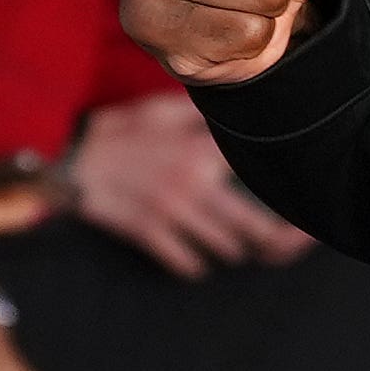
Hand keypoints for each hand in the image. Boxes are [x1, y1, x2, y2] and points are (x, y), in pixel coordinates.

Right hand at [62, 93, 309, 276]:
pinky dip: (195, 265)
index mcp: (200, 151)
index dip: (283, 194)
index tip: (300, 208)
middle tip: (287, 245)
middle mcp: (194, 183)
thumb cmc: (116, 132)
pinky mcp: (150, 232)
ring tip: (237, 247)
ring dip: (233, 249)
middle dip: (276, 240)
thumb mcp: (158, 111)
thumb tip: (230, 105)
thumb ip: (198, 113)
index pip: (259, 175)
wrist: (69, 160)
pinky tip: (196, 262)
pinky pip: (187, 262)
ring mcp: (172, 212)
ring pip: (225, 247)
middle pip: (253, 226)